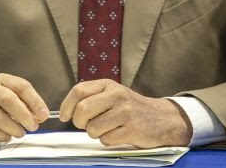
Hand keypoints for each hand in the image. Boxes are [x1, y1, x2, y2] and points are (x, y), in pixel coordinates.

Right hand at [0, 73, 49, 143]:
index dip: (35, 101)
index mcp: (2, 80)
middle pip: (8, 99)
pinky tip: (6, 136)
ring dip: (11, 126)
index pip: (21, 86)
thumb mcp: (10, 97)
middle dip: (23, 114)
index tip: (43, 114)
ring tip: (20, 133)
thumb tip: (40, 115)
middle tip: (33, 126)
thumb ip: (26, 105)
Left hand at [59, 79, 191, 147]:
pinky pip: (106, 140)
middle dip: (79, 122)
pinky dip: (108, 140)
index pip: (78, 91)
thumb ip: (92, 97)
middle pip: (83, 110)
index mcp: (108, 85)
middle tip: (85, 125)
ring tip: (107, 128)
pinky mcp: (131, 129)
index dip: (66, 105)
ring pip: (93, 128)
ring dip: (95, 133)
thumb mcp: (112, 94)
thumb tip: (66, 111)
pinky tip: (119, 134)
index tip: (64, 116)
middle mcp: (116, 95)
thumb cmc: (130, 108)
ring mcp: (125, 112)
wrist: (161, 118)